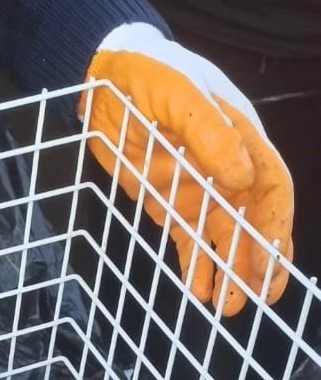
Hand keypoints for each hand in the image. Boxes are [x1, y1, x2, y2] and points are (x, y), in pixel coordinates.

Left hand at [82, 23, 293, 315]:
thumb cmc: (151, 72)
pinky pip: (187, 238)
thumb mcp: (181, 92)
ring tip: (227, 306)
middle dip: (259, 260)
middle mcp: (226, 168)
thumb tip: (241, 178)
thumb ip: (211, 132)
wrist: (106, 76)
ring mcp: (198, 187)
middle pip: (251, 220)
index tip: (272, 258)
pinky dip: (194, 264)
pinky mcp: (168, 200)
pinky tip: (199, 290)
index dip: (274, 224)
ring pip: (221, 236)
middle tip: (261, 296)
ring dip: (227, 270)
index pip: (270, 187)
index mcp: (241, 139)